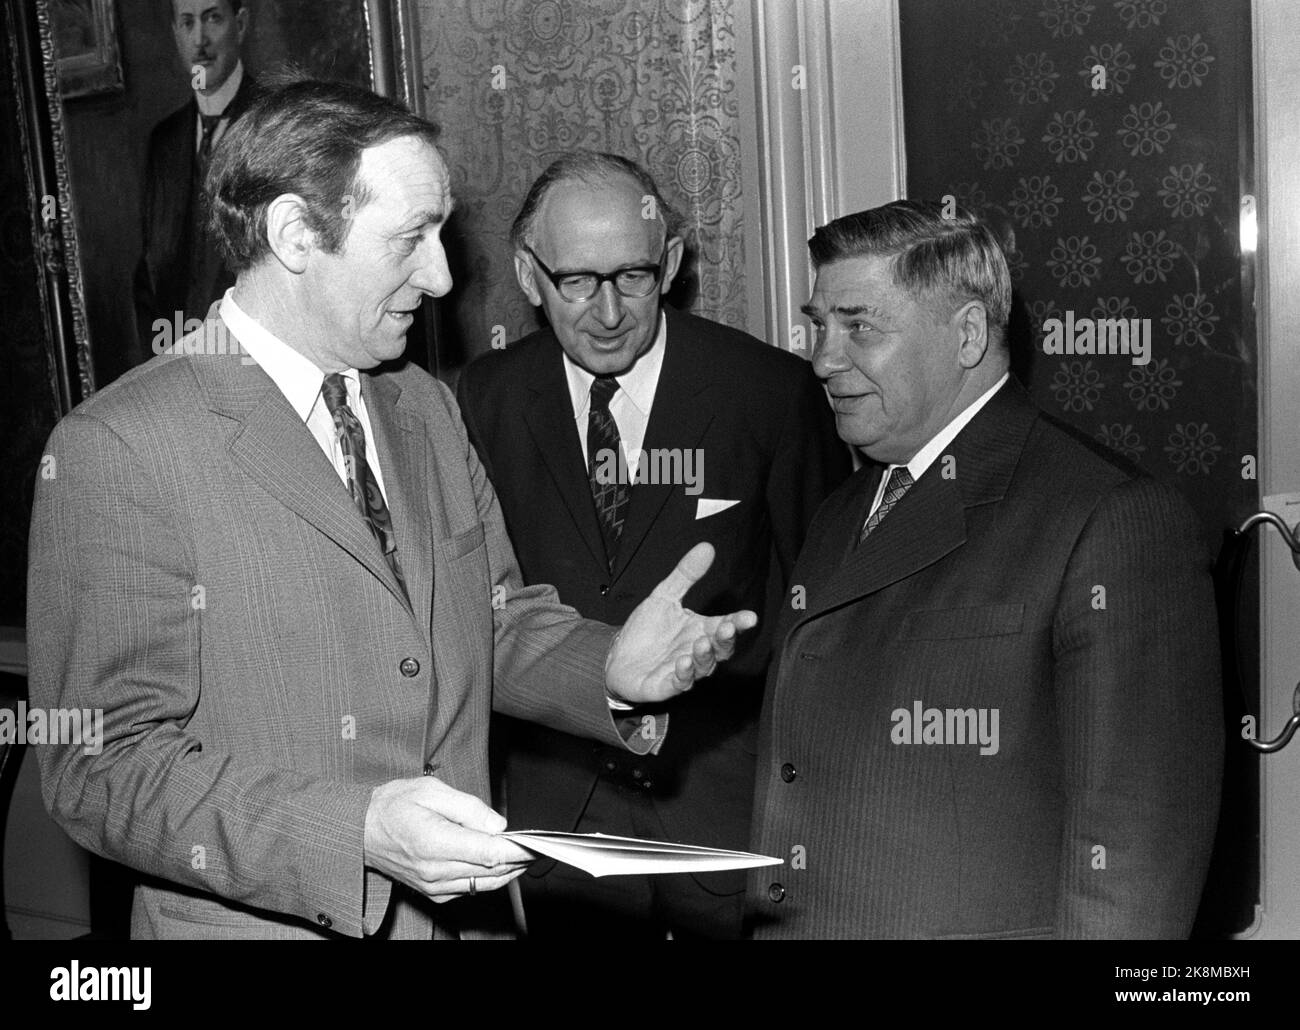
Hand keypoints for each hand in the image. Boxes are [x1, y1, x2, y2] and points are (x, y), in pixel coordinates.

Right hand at [363, 776, 531, 902]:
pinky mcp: (434, 893)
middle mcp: (434, 871)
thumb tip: (499, 825)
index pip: (488, 854)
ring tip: (526, 852)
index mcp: (434, 843)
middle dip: (519, 859)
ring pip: (485, 884)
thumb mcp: (432, 791)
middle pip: (492, 871)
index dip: (518, 850)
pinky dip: (490, 876)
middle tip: (538, 845)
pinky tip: (499, 861)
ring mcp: (433, 886)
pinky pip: (472, 889)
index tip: (537, 843)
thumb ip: (469, 808)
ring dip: (509, 870)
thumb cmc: (394, 805)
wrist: (360, 829)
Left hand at [605, 542, 757, 704]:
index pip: (726, 626)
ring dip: (705, 656)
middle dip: (726, 639)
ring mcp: (683, 670)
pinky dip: (683, 675)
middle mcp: (696, 651)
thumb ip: (686, 574)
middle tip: (728, 627)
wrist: (617, 657)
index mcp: (701, 630)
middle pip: (720, 648)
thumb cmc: (646, 631)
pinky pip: (679, 683)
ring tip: (702, 643)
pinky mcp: (666, 686)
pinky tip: (682, 662)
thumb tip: (706, 547)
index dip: (738, 623)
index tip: (750, 617)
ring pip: (703, 667)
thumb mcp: (664, 596)